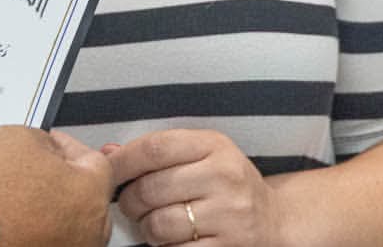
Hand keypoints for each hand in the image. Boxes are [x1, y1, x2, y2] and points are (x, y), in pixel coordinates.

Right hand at [0, 125, 112, 246]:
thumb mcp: (21, 136)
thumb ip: (48, 142)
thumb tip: (51, 149)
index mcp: (90, 193)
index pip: (95, 161)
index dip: (69, 146)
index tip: (53, 143)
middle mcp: (88, 230)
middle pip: (85, 196)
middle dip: (64, 179)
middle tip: (36, 167)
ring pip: (69, 221)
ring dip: (52, 206)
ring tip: (20, 194)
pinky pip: (51, 238)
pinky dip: (38, 227)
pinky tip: (15, 216)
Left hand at [107, 128, 284, 245]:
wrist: (275, 221)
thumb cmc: (227, 185)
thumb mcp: (202, 155)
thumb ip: (158, 153)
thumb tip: (108, 153)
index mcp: (215, 146)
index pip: (154, 148)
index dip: (123, 161)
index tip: (109, 171)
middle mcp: (226, 177)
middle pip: (151, 188)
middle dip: (130, 200)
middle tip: (132, 205)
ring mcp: (230, 215)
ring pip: (160, 224)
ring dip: (147, 228)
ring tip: (155, 224)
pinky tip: (173, 240)